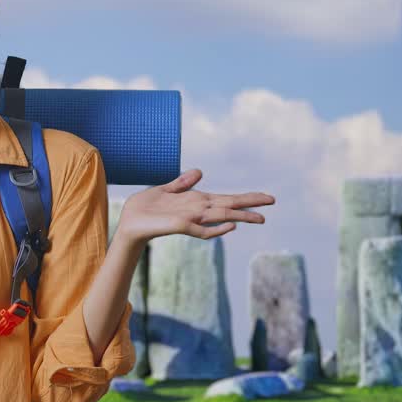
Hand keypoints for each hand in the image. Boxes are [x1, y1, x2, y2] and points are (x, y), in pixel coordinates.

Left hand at [115, 168, 273, 245]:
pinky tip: (230, 225)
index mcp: (197, 202)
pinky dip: (217, 228)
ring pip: (221, 217)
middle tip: (272, 202)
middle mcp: (198, 210)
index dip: (246, 197)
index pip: (227, 198)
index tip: (266, 197)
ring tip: (260, 218)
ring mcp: (191, 219)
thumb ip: (182, 183)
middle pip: (230, 206)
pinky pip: (202, 229)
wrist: (129, 221)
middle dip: (251, 204)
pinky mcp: (181, 226)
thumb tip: (200, 172)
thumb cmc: (145, 208)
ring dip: (240, 217)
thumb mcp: (166, 190)